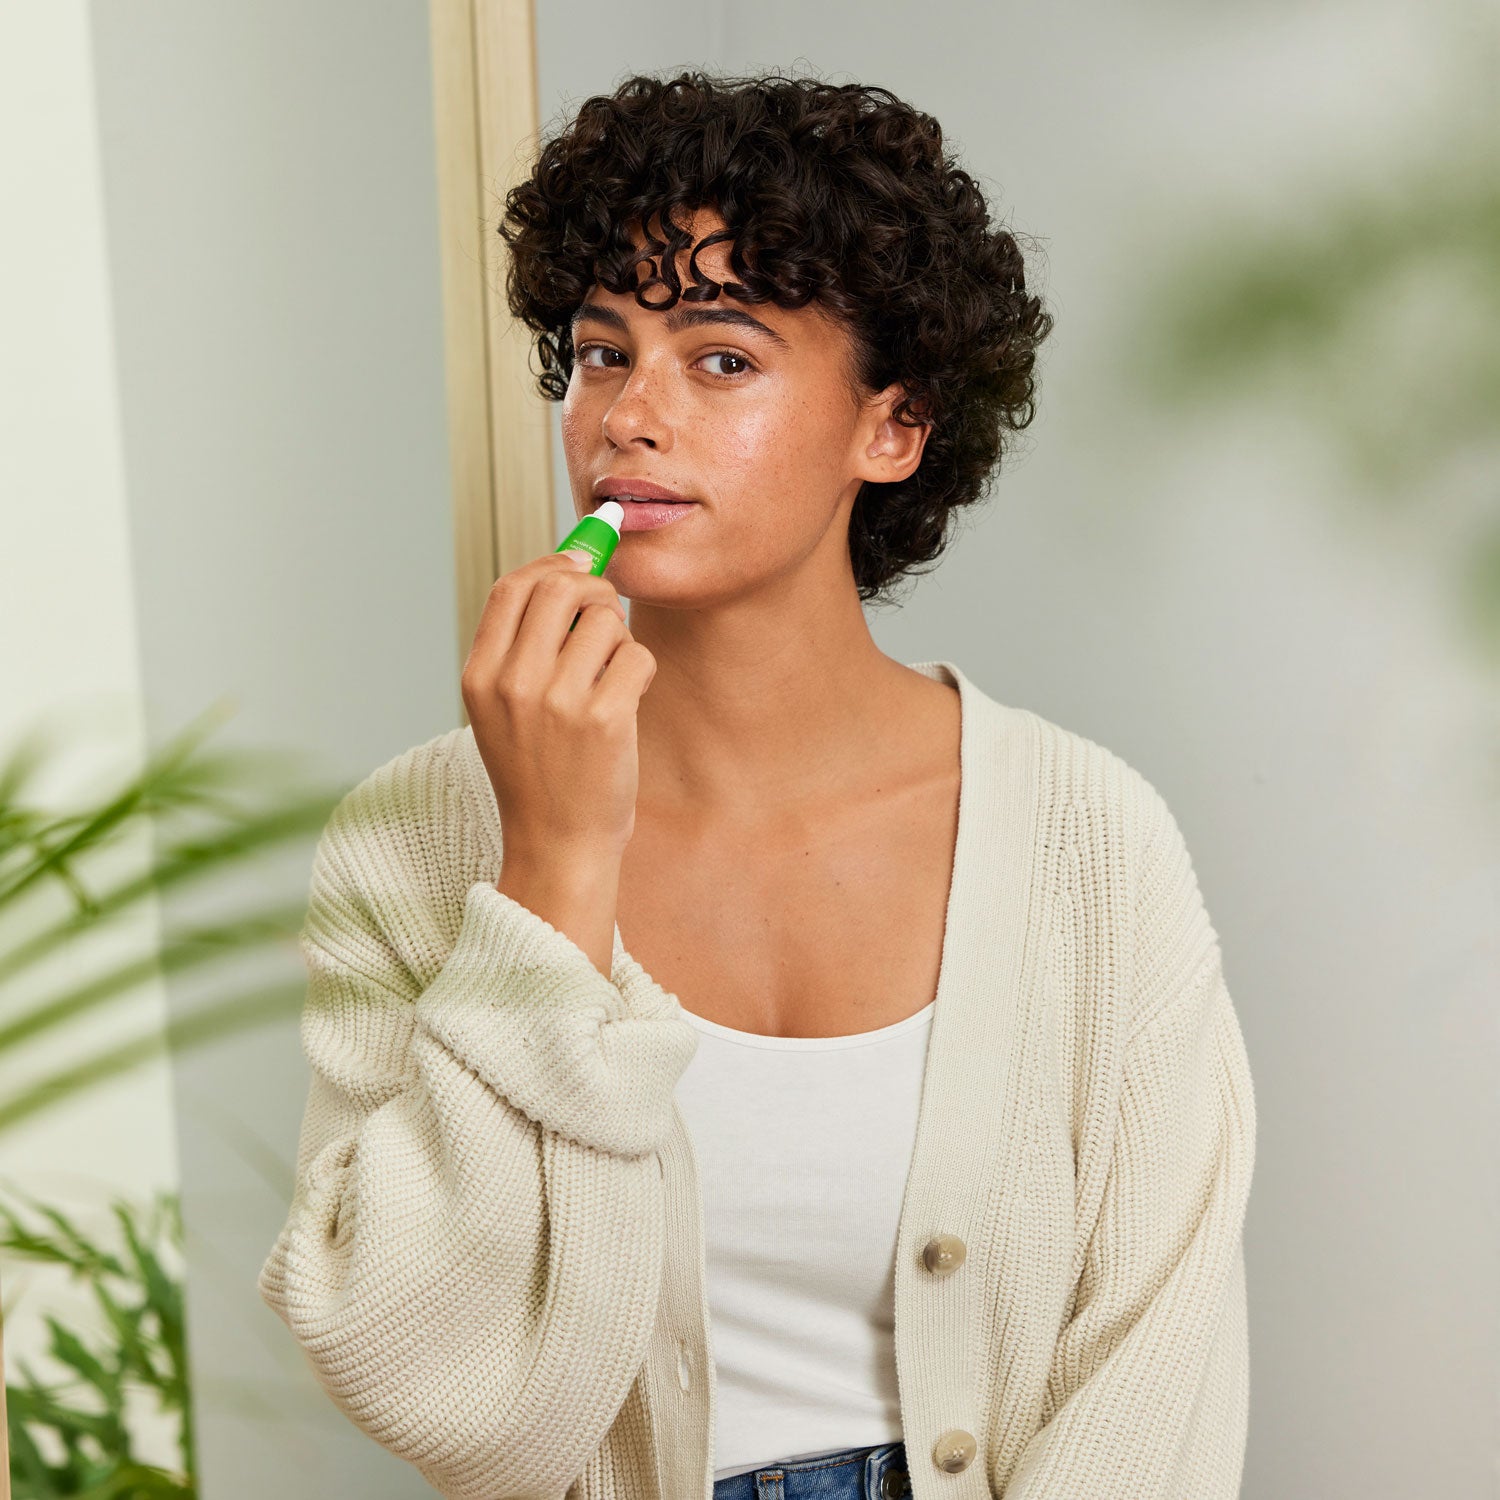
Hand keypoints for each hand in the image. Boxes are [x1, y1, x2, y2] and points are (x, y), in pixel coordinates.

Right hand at [461, 550, 655, 862]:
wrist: (557, 845)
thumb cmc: (539, 771)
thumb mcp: (503, 708)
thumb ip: (522, 644)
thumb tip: (571, 563)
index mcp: (479, 676)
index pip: (511, 587)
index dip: (550, 564)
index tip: (579, 562)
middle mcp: (512, 684)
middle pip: (560, 587)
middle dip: (594, 588)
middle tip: (605, 614)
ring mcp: (557, 702)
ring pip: (606, 620)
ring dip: (620, 640)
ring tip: (610, 676)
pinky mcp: (603, 720)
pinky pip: (638, 656)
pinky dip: (642, 671)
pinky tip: (628, 700)